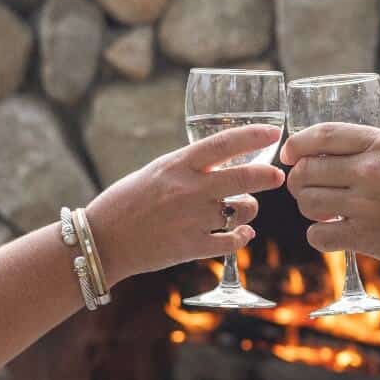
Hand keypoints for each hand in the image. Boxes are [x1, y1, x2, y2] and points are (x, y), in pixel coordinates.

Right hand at [85, 125, 284, 285]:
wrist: (102, 240)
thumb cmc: (126, 201)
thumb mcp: (156, 172)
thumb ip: (187, 167)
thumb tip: (221, 161)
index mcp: (177, 164)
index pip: (223, 143)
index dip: (252, 136)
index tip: (273, 132)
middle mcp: (188, 189)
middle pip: (243, 178)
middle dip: (267, 176)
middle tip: (277, 176)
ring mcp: (192, 219)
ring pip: (241, 211)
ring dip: (248, 209)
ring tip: (241, 210)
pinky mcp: (191, 247)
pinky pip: (232, 242)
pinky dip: (241, 237)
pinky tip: (241, 234)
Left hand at [281, 124, 379, 273]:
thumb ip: (372, 149)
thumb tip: (329, 151)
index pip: (322, 135)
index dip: (297, 144)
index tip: (289, 154)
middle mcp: (371, 170)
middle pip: (307, 170)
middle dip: (299, 181)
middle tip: (307, 190)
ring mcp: (367, 204)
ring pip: (308, 201)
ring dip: (309, 208)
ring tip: (324, 212)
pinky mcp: (367, 236)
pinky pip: (319, 234)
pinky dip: (320, 235)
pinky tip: (333, 234)